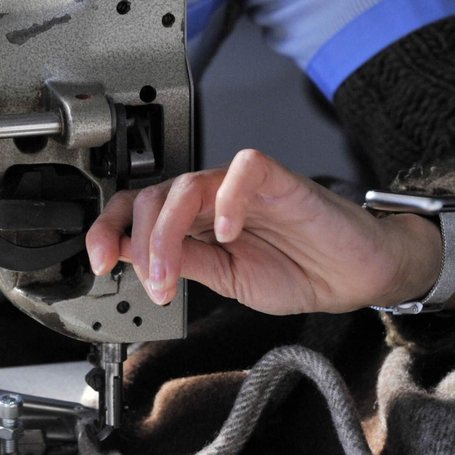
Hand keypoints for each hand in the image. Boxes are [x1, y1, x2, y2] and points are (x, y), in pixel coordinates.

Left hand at [84, 149, 454, 314]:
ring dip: (168, 233)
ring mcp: (243, 186)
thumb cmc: (299, 270)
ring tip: (174, 274)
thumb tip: (132, 260)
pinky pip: (245, 169)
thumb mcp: (226, 279)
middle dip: (140, 244)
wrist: (356, 276)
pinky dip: (228, 199)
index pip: (137, 209)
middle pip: (154, 197)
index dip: (110, 228)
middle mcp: (212, 197)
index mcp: (194, 219)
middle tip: (155, 284)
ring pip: (188, 183)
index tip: (98, 262)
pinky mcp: (278, 180)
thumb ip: (184, 263)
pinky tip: (227, 232)